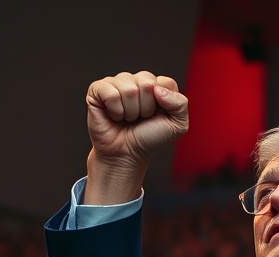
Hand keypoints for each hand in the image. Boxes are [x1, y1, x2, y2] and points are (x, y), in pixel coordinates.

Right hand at [84, 71, 187, 203]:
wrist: (126, 154)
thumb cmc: (149, 138)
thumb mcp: (177, 126)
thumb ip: (180, 103)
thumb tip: (156, 88)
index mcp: (156, 86)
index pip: (165, 82)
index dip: (163, 104)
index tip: (156, 116)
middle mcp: (136, 81)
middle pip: (147, 83)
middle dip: (146, 108)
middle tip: (140, 118)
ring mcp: (116, 83)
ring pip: (129, 89)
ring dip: (131, 111)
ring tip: (127, 118)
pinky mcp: (98, 90)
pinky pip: (110, 93)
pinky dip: (115, 110)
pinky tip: (114, 116)